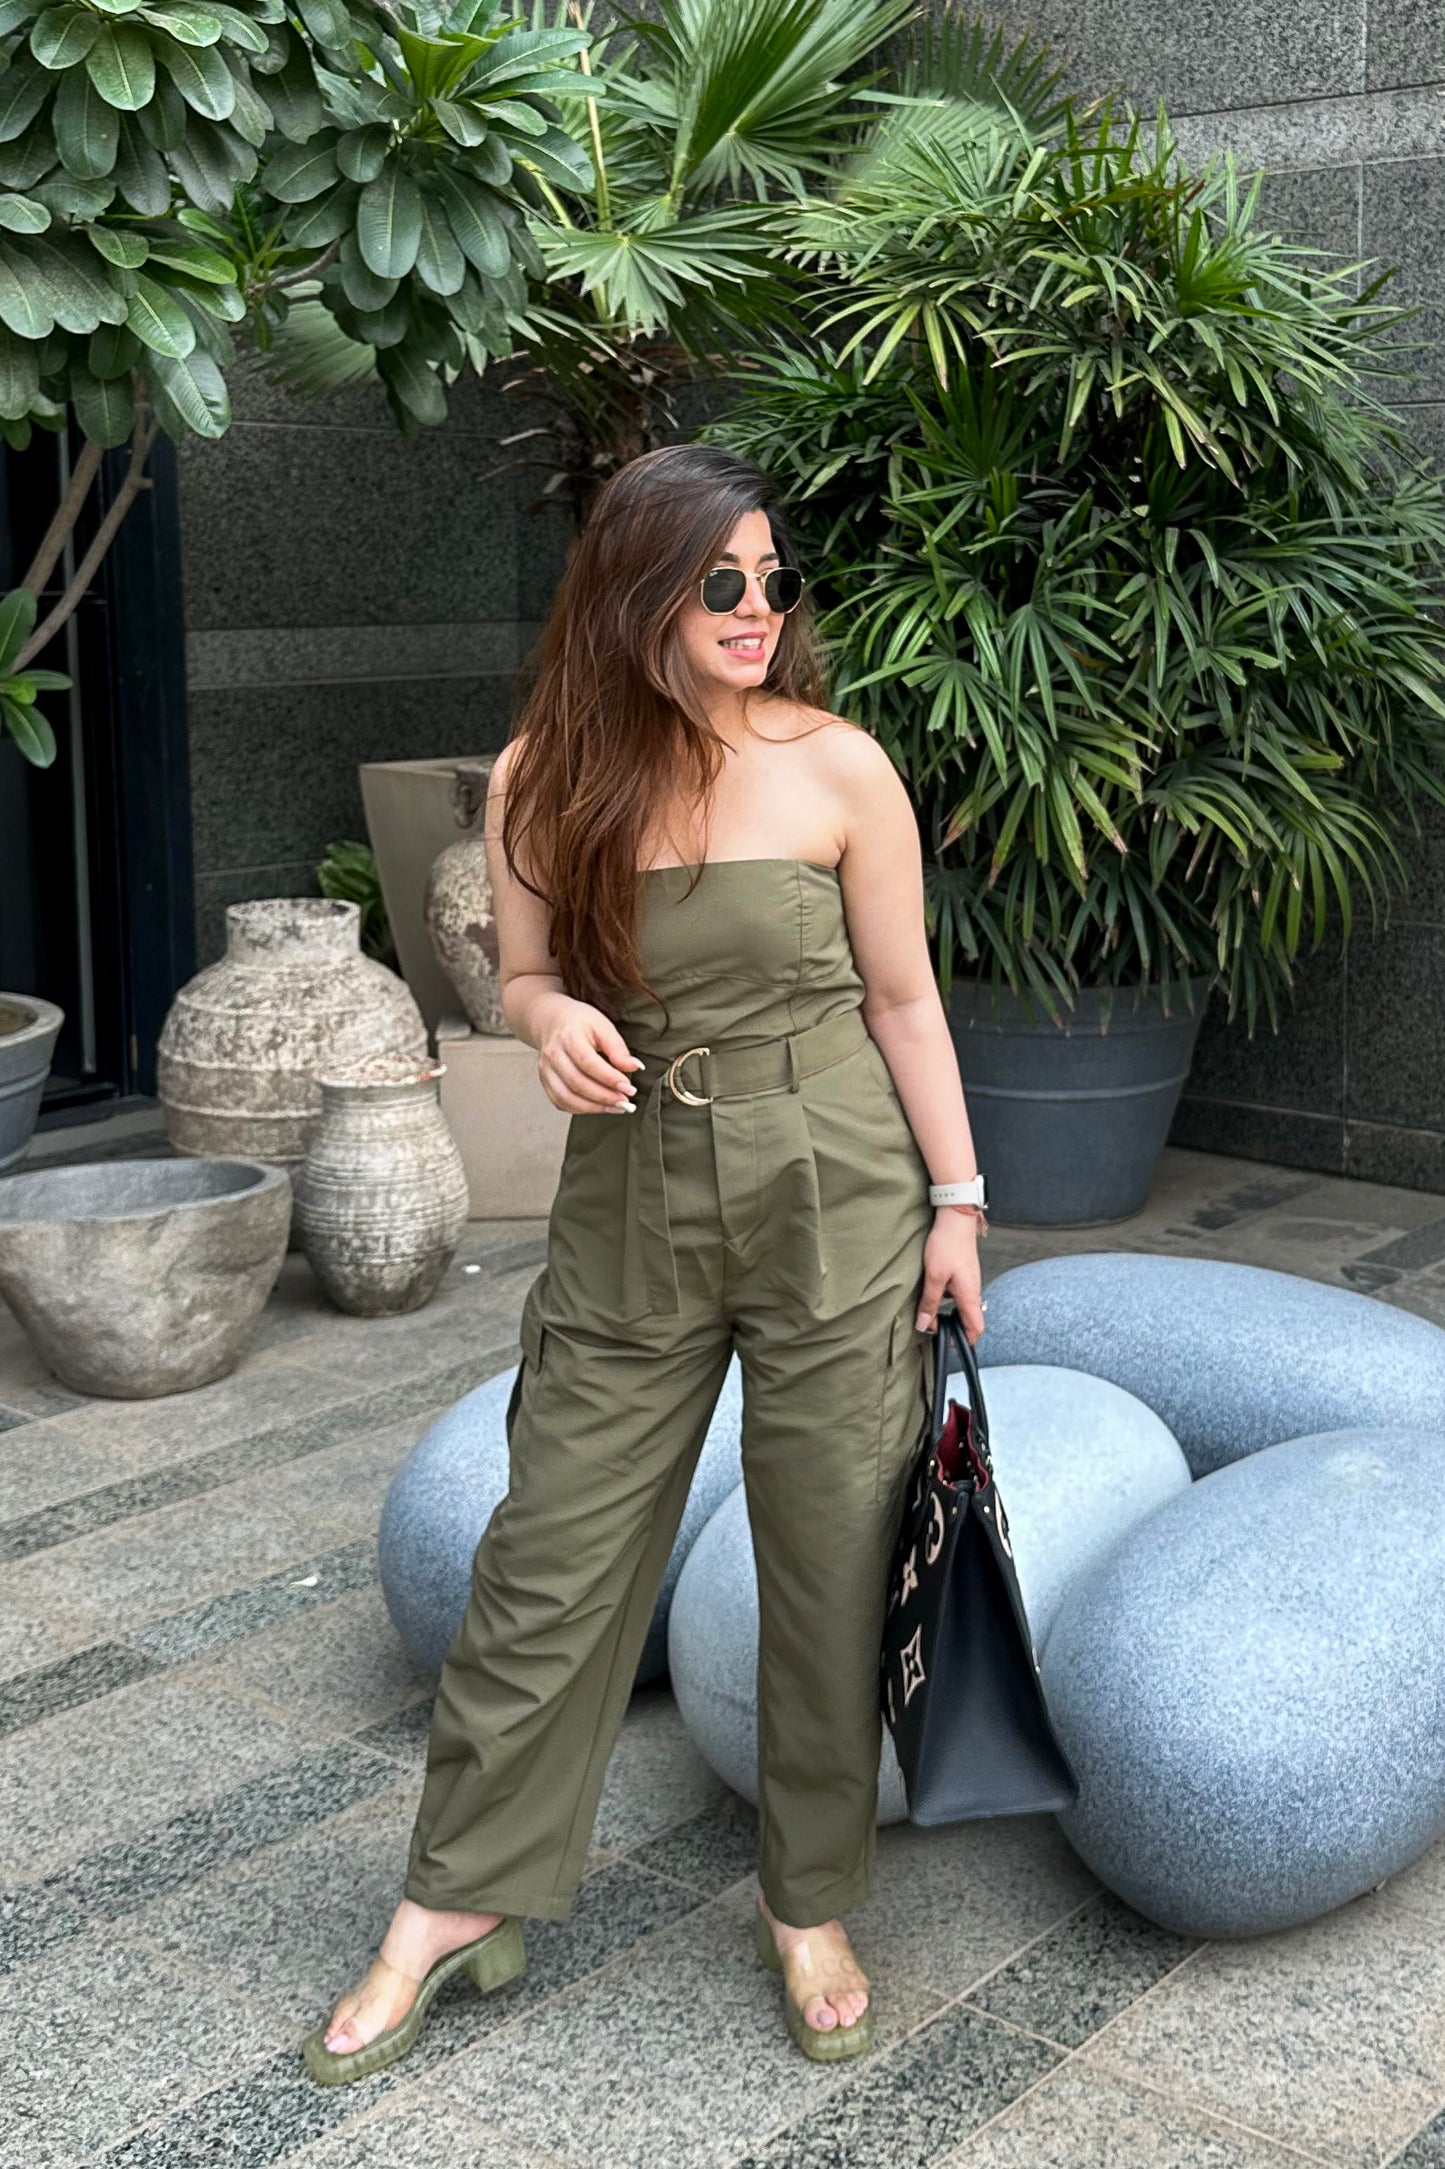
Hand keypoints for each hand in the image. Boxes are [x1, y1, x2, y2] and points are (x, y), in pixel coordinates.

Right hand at [537, 999, 643, 1113]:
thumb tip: (635, 1067)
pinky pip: (560, 1102)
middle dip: (604, 1097)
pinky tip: (599, 1107)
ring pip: (567, 1097)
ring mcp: (547, 1070)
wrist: (553, 1021)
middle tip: (625, 1102)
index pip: (588, 1063)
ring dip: (594, 1107)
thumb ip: (618, 1048)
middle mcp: (554, 1055)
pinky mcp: (546, 1082)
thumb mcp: (603, 1027)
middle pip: (577, 1083)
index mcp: (569, 1037)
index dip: (610, 1079)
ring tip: (616, 1107)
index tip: (629, 1088)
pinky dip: (581, 1109)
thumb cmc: (580, 1023)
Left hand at [916, 1209, 984, 1341]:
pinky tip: (932, 1291)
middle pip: (969, 1318)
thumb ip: (930, 1302)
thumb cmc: (947, 1245)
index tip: (949, 1344)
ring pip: (961, 1304)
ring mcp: (969, 1280)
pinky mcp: (963, 1271)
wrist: (956, 1218)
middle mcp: (973, 1290)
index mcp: (969, 1296)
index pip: (976, 1328)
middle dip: (954, 1328)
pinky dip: (946, 1297)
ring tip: (928, 1312)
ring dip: (948, 1311)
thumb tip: (924, 1325)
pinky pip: (957, 1292)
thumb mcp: (934, 1276)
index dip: (965, 1341)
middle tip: (933, 1329)